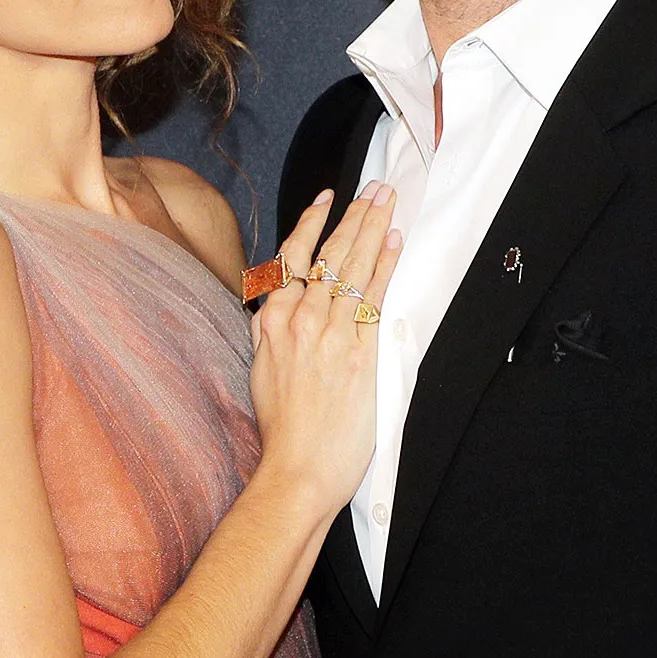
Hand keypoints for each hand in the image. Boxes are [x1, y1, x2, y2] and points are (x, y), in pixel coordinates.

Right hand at [248, 184, 401, 515]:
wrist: (297, 469)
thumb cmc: (283, 432)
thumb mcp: (263, 373)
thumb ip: (272, 336)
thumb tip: (278, 313)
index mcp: (272, 324)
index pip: (291, 259)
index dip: (311, 223)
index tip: (327, 199)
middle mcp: (299, 321)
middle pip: (328, 255)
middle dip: (354, 216)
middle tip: (375, 188)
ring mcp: (329, 334)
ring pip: (351, 268)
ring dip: (372, 229)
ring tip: (388, 201)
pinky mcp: (358, 352)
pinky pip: (372, 297)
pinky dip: (384, 265)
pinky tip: (394, 242)